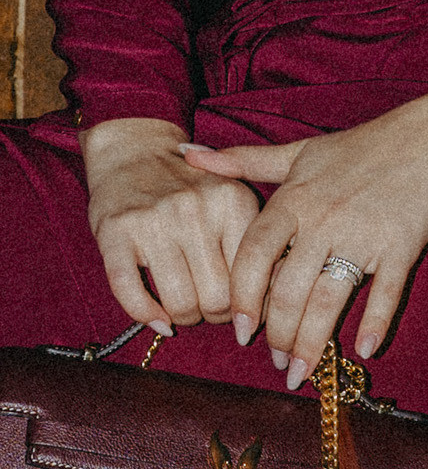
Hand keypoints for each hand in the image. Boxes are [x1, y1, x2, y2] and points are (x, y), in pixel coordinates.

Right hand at [81, 119, 261, 335]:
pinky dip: (145, 314)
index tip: (242, 305)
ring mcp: (151, 220)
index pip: (254, 280)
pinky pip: (130, 290)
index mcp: (233, 202)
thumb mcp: (234, 201)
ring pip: (180, 302)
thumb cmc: (193, 188)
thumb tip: (273, 306)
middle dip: (217, 316)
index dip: (249, 304)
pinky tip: (157, 319)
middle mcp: (193, 210)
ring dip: (184, 317)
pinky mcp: (114, 231)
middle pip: (218, 299)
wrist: (133, 149)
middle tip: (211, 308)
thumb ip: (255, 244)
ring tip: (186, 308)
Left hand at [179, 90, 427, 387]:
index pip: (255, 257)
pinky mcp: (400, 249)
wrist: (425, 142)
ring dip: (314, 341)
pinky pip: (386, 293)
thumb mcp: (295, 152)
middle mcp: (321, 223)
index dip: (244, 297)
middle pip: (289, 289)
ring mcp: (362, 238)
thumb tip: (186, 152)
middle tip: (275, 364)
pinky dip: (376, 323)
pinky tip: (366, 351)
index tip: (239, 331)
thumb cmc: (358, 147)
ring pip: (329, 299)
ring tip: (303, 370)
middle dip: (279, 333)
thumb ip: (241, 161)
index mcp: (292, 202)